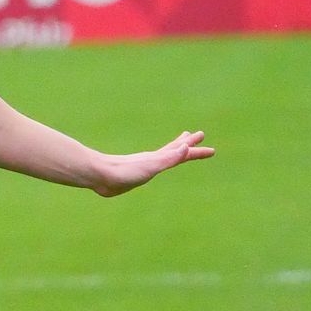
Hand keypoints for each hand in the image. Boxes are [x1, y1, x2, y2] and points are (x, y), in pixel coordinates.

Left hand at [92, 130, 214, 196]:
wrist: (99, 175)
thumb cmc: (124, 172)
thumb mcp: (151, 166)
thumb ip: (168, 158)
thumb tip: (185, 147)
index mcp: (158, 158)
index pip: (181, 153)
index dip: (196, 151)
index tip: (211, 149)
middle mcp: (152, 159)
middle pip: (174, 149)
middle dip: (188, 144)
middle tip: (199, 136)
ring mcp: (143, 165)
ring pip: (163, 156)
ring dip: (174, 149)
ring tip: (180, 145)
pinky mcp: (135, 173)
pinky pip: (153, 165)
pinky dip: (159, 162)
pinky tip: (156, 163)